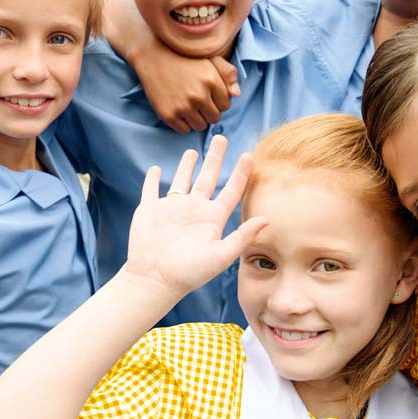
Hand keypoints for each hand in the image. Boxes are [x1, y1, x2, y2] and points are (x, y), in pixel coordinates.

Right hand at [122, 137, 267, 299]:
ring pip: (182, 180)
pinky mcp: (150, 210)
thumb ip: (243, 236)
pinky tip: (157, 169)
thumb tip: (267, 219)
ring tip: (193, 151)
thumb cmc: (190, 273)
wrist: (155, 280)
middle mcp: (194, 211)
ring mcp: (172, 209)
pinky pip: (152, 189)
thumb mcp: (221, 255)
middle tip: (222, 138)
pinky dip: (153, 179)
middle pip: (208, 178)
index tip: (249, 155)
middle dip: (215, 158)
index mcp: (212, 219)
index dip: (241, 174)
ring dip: (187, 166)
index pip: (230, 191)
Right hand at [134, 48, 240, 132]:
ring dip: (197, 118)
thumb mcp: (209, 58)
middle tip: (198, 100)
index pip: (226, 105)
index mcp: (211, 80)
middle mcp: (198, 95)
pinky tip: (178, 109)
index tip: (208, 94)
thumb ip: (227, 73)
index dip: (218, 100)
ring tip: (189, 105)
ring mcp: (183, 106)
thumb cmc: (184, 56)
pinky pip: (185, 130)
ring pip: (200, 126)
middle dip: (209, 111)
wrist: (152, 54)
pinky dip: (183, 123)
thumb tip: (236, 94)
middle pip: (214, 118)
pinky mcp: (169, 115)